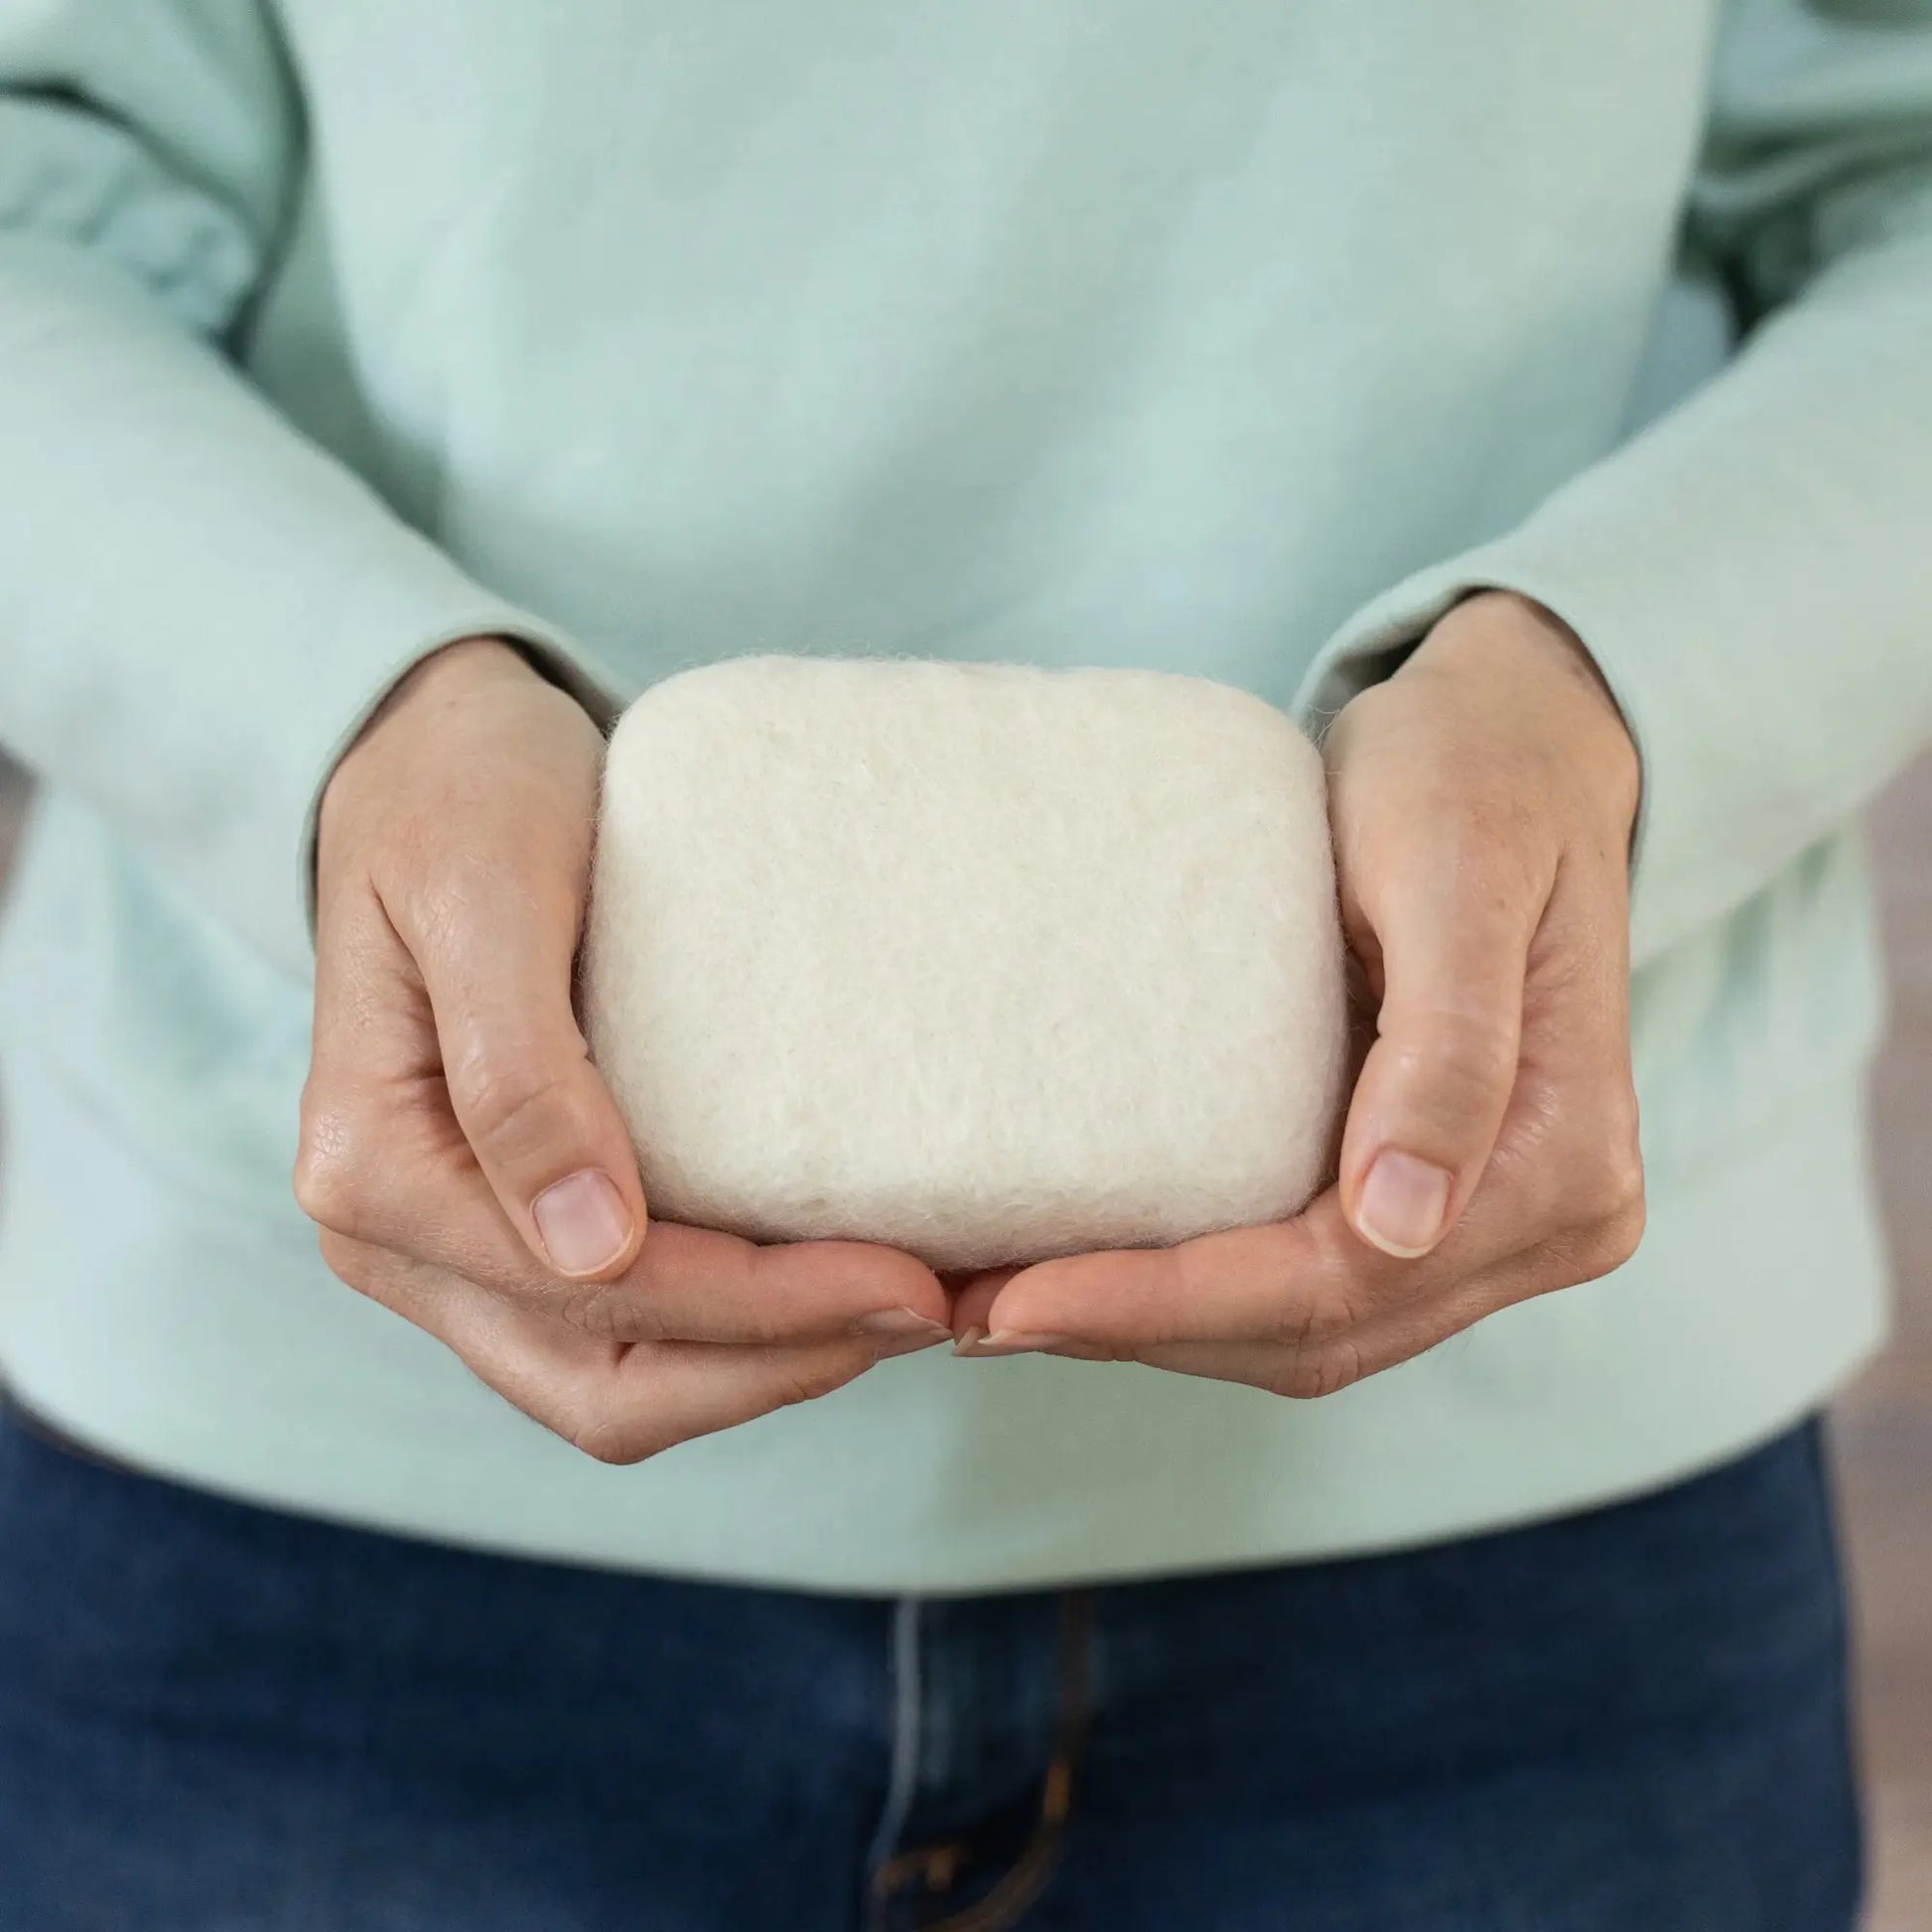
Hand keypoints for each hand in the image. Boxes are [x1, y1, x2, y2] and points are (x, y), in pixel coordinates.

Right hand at [296, 639, 950, 1461]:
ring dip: (769, 1365)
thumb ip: (515, 1067)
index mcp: (376, 1174)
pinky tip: (840, 1272)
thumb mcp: (482, 889)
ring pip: (623, 1384)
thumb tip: (593, 1247)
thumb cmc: (459, 794)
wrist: (428, 757)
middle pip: (606, 1389)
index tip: (905, 1277)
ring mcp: (459, 1249)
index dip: (757, 1309)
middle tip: (933, 1304)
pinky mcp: (519, 1226)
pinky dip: (741, 1329)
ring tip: (912, 1302)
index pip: (591, 1298)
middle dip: (778, 1364)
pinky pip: (634, 1328)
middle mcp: (400, 1244)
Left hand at [953, 593, 1645, 1394]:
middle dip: (1138, 1330)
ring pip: (1299, 1326)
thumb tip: (1398, 1225)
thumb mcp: (1459, 875)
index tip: (1022, 1299)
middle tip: (968, 1312)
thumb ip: (1449, 1048)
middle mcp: (1539, 1226)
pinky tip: (1084, 1254)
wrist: (1519, 743)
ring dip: (1151, 1324)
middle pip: (1312, 1331)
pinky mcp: (1426, 1195)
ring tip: (992, 1299)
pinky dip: (1190, 1282)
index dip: (1176, 1305)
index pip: (1341, 1283)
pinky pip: (1298, 1274)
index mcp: (1560, 1170)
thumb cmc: (1477, 778)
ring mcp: (1481, 1222)